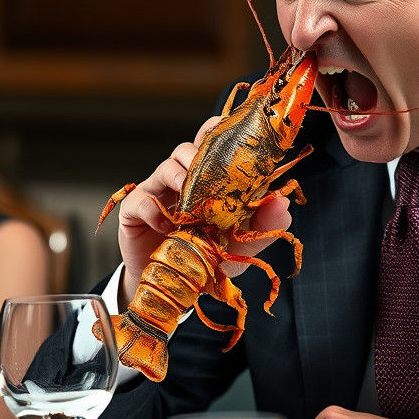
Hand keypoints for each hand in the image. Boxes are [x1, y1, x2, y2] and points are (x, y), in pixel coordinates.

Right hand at [115, 117, 292, 304]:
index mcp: (208, 180)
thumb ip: (263, 225)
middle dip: (201, 151)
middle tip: (212, 167)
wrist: (173, 286)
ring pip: (167, 166)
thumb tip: (283, 202)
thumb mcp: (240, 245)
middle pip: (189, 148)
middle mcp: (183, 179)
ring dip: (180, 176)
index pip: (213, 144)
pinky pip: (142, 200)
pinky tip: (168, 225)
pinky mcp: (135, 211)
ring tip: (191, 198)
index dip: (221, 132)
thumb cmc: (206, 258)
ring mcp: (158, 192)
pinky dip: (154, 209)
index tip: (236, 135)